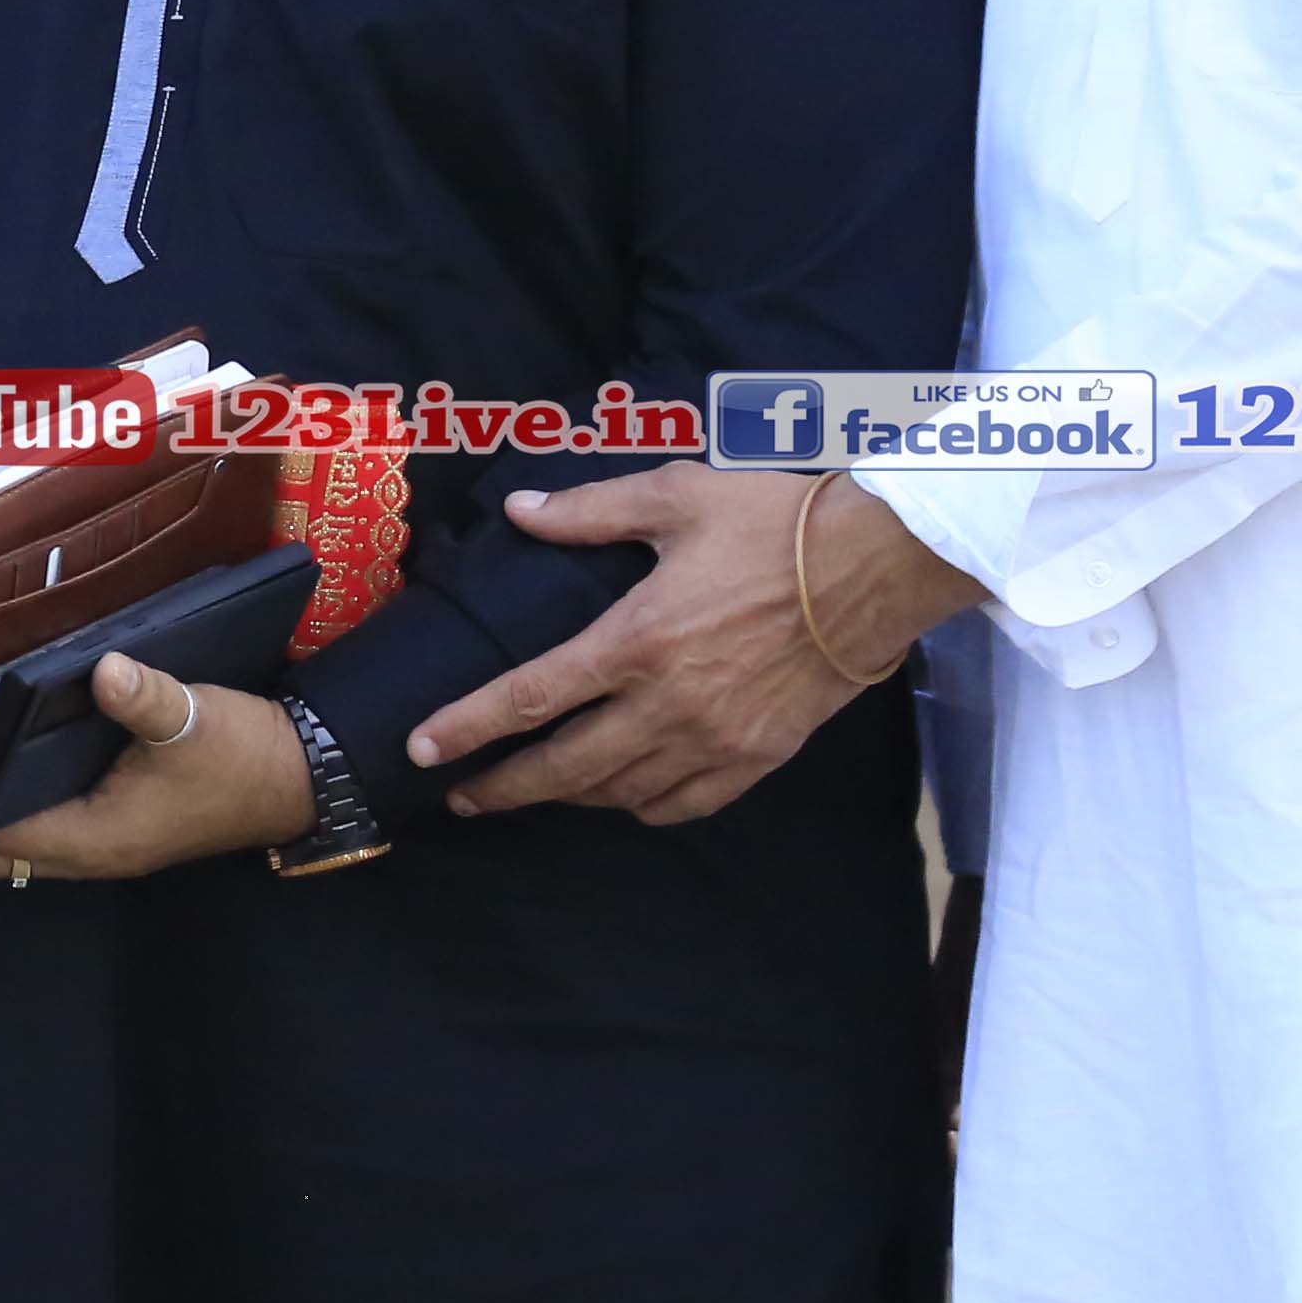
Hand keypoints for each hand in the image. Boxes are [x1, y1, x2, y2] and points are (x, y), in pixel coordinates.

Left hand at [0, 654, 308, 881]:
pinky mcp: (110, 815)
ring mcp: (99, 835)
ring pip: (10, 836)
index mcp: (96, 837)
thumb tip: (103, 671)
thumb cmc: (240, 755)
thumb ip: (145, 698)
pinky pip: (35, 815)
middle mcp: (87, 847)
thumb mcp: (194, 720)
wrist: (297, 773)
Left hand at [414, 462, 972, 822]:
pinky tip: (622, 797)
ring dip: (569, 798)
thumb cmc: (775, 522)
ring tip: (535, 790)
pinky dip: (642, 806)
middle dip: (504, 788)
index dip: (468, 729)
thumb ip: (590, 512)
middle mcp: (670, 702)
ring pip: (622, 793)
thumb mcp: (676, 496)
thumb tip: (522, 511)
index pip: (530, 698)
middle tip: (463, 799)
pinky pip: (685, 803)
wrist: (878, 566)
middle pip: (565, 767)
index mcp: (637, 639)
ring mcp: (717, 738)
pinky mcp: (759, 756)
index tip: (423, 751)